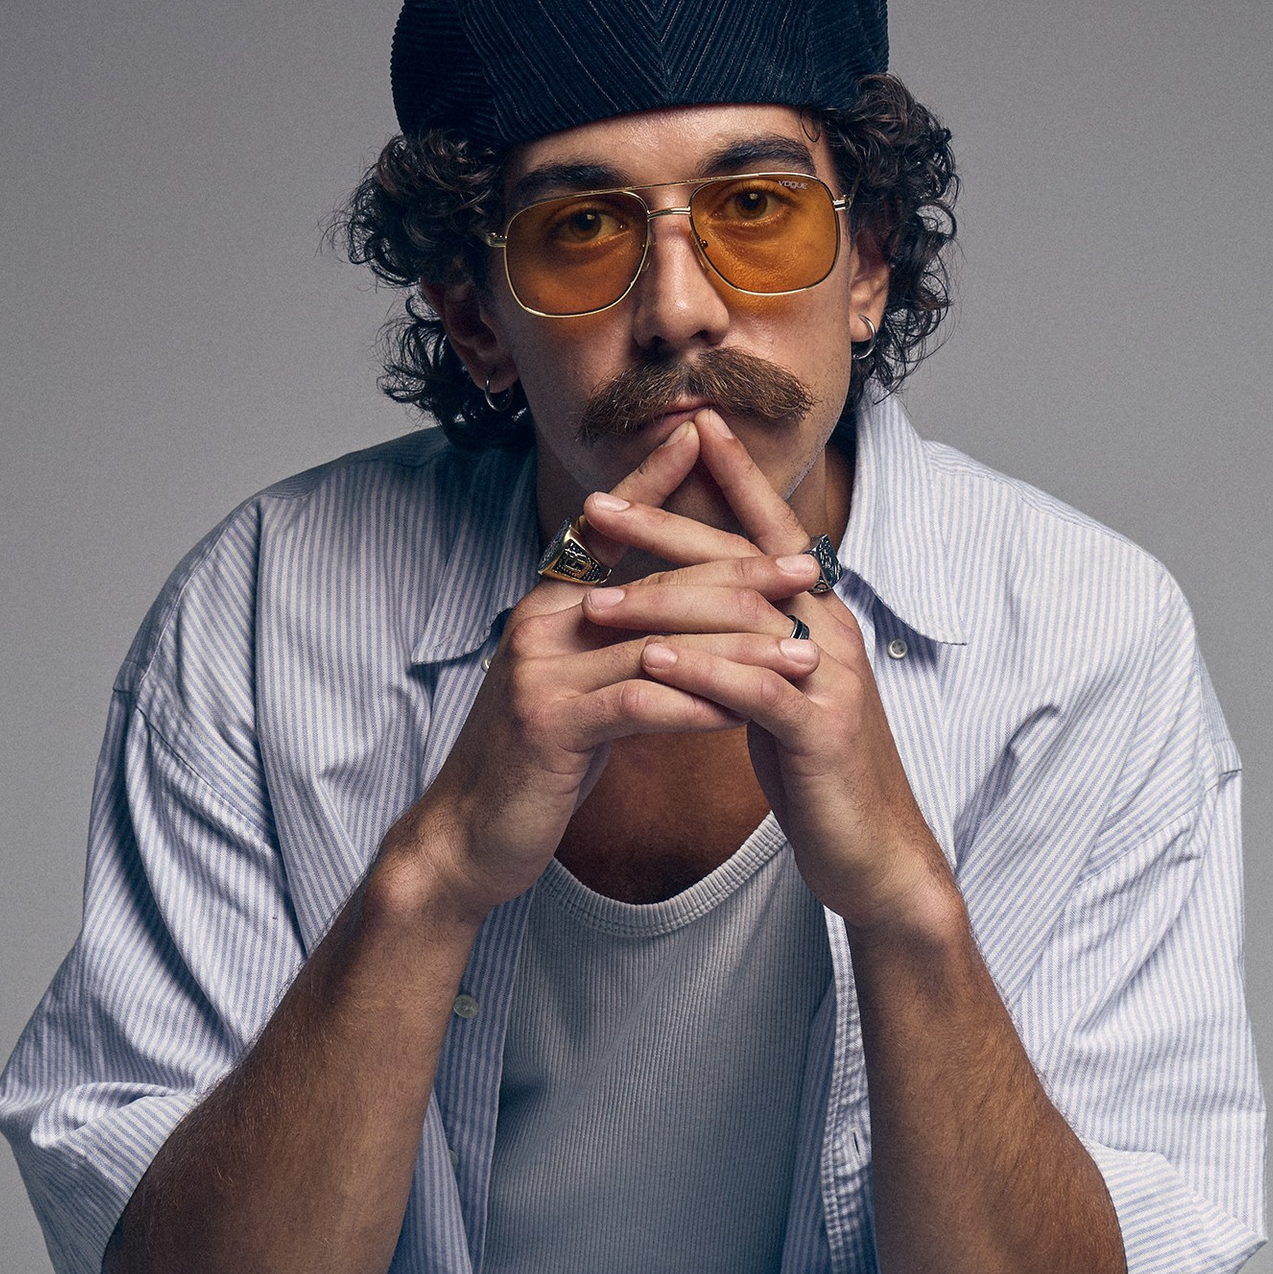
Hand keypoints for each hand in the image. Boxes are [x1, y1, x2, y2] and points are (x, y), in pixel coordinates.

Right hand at [389, 417, 825, 922]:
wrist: (466, 837)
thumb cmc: (534, 767)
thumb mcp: (576, 691)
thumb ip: (613, 646)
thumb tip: (670, 618)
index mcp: (548, 606)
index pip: (607, 527)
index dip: (652, 480)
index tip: (703, 435)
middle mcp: (540, 624)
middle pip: (655, 585)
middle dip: (739, 575)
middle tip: (806, 568)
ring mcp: (540, 671)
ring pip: (658, 643)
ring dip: (738, 650)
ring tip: (802, 653)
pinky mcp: (549, 723)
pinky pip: (639, 701)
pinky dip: (696, 703)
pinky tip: (744, 712)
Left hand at [570, 409, 957, 938]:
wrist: (872, 851)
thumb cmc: (818, 774)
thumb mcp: (779, 694)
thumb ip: (752, 643)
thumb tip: (707, 604)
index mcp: (819, 615)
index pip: (770, 530)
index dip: (732, 478)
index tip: (686, 429)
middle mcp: (830, 631)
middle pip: (741, 562)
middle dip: (665, 529)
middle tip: (596, 504)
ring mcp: (829, 679)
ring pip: (740, 621)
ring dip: (662, 605)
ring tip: (595, 601)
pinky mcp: (818, 732)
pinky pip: (752, 692)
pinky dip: (700, 674)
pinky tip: (650, 665)